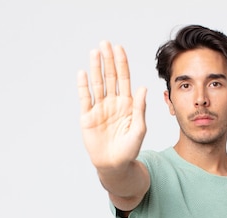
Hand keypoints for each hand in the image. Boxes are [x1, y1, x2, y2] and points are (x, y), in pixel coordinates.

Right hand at [77, 41, 146, 171]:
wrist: (115, 165)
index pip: (124, 78)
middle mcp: (113, 103)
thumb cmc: (130, 149)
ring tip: (94, 52)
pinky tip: (83, 73)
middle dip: (108, 60)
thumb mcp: (139, 128)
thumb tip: (143, 87)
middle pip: (110, 77)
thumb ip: (140, 108)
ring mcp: (100, 108)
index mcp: (127, 104)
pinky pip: (85, 98)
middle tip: (105, 43)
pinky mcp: (88, 117)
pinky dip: (83, 86)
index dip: (121, 63)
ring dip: (96, 68)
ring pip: (97, 84)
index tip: (119, 48)